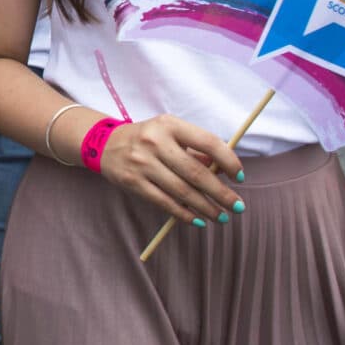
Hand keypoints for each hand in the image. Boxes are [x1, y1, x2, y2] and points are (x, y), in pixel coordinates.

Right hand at [95, 114, 244, 226]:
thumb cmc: (147, 139)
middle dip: (221, 193)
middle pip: (196, 172)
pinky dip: (184, 214)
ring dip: (206, 207)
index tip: (240, 177)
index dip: (228, 161)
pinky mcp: (133, 182)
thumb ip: (196, 149)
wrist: (105, 144)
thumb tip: (223, 170)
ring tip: (221, 216)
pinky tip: (197, 220)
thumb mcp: (170, 134)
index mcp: (170, 125)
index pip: (208, 142)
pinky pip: (164, 202)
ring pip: (182, 191)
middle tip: (238, 206)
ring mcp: (142, 163)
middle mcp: (155, 142)